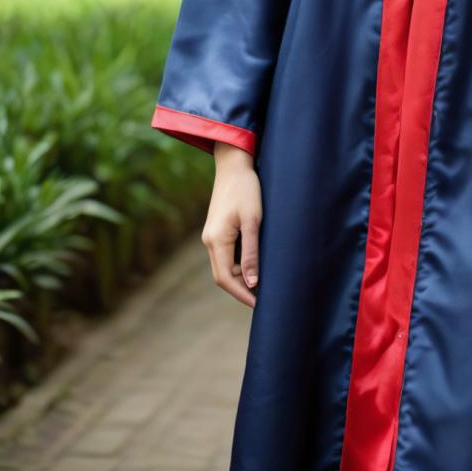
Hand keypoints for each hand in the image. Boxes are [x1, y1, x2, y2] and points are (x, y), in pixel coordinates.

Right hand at [201, 142, 261, 307]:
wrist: (233, 165)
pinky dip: (236, 264)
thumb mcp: (253, 221)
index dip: (241, 294)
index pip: (225, 279)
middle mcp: (209, 241)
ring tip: (261, 283)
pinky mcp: (216, 229)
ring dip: (239, 277)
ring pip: (223, 265)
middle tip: (262, 298)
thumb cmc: (246, 189)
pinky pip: (224, 254)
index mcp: (216, 240)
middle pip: (221, 275)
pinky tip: (253, 264)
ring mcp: (211, 235)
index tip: (259, 305)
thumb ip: (251, 252)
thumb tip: (252, 283)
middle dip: (240, 289)